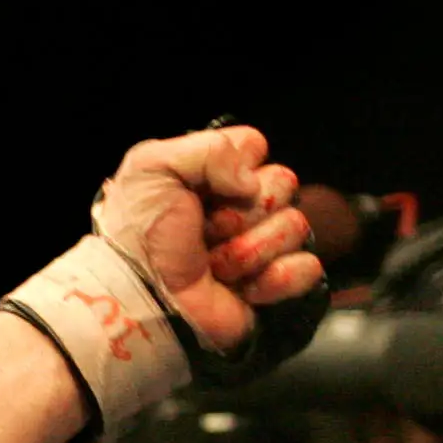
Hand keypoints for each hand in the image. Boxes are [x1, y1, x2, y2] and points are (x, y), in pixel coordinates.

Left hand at [94, 124, 321, 351]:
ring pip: (294, 226)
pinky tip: (242, 288)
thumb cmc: (137, 233)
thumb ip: (210, 148)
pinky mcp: (273, 285)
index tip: (200, 192)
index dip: (234, 168)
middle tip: (204, 234)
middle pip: (284, 183)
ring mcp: (260, 246)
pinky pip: (306, 268)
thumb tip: (252, 179)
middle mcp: (241, 207)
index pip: (256, 146)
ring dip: (247, 251)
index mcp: (214, 176)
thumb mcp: (152, 167)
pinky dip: (276, 279)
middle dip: (242, 212)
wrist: (136, 295)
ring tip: (211, 266)